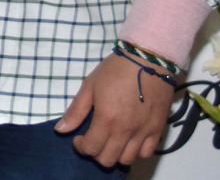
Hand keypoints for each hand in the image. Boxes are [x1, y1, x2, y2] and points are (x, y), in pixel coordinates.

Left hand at [55, 54, 176, 167]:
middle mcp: (125, 131)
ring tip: (111, 140)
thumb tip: (61, 130)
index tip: (79, 137)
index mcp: (106, 120)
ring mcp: (143, 132)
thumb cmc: (115, 70)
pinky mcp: (158, 129)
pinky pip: (147, 153)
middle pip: (108, 159)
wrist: (148, 60)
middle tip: (94, 139)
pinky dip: (136, 152)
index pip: (91, 149)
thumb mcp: (90, 86)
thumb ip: (76, 111)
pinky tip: (130, 140)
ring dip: (115, 154)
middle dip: (96, 153)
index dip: (81, 147)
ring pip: (127, 160)